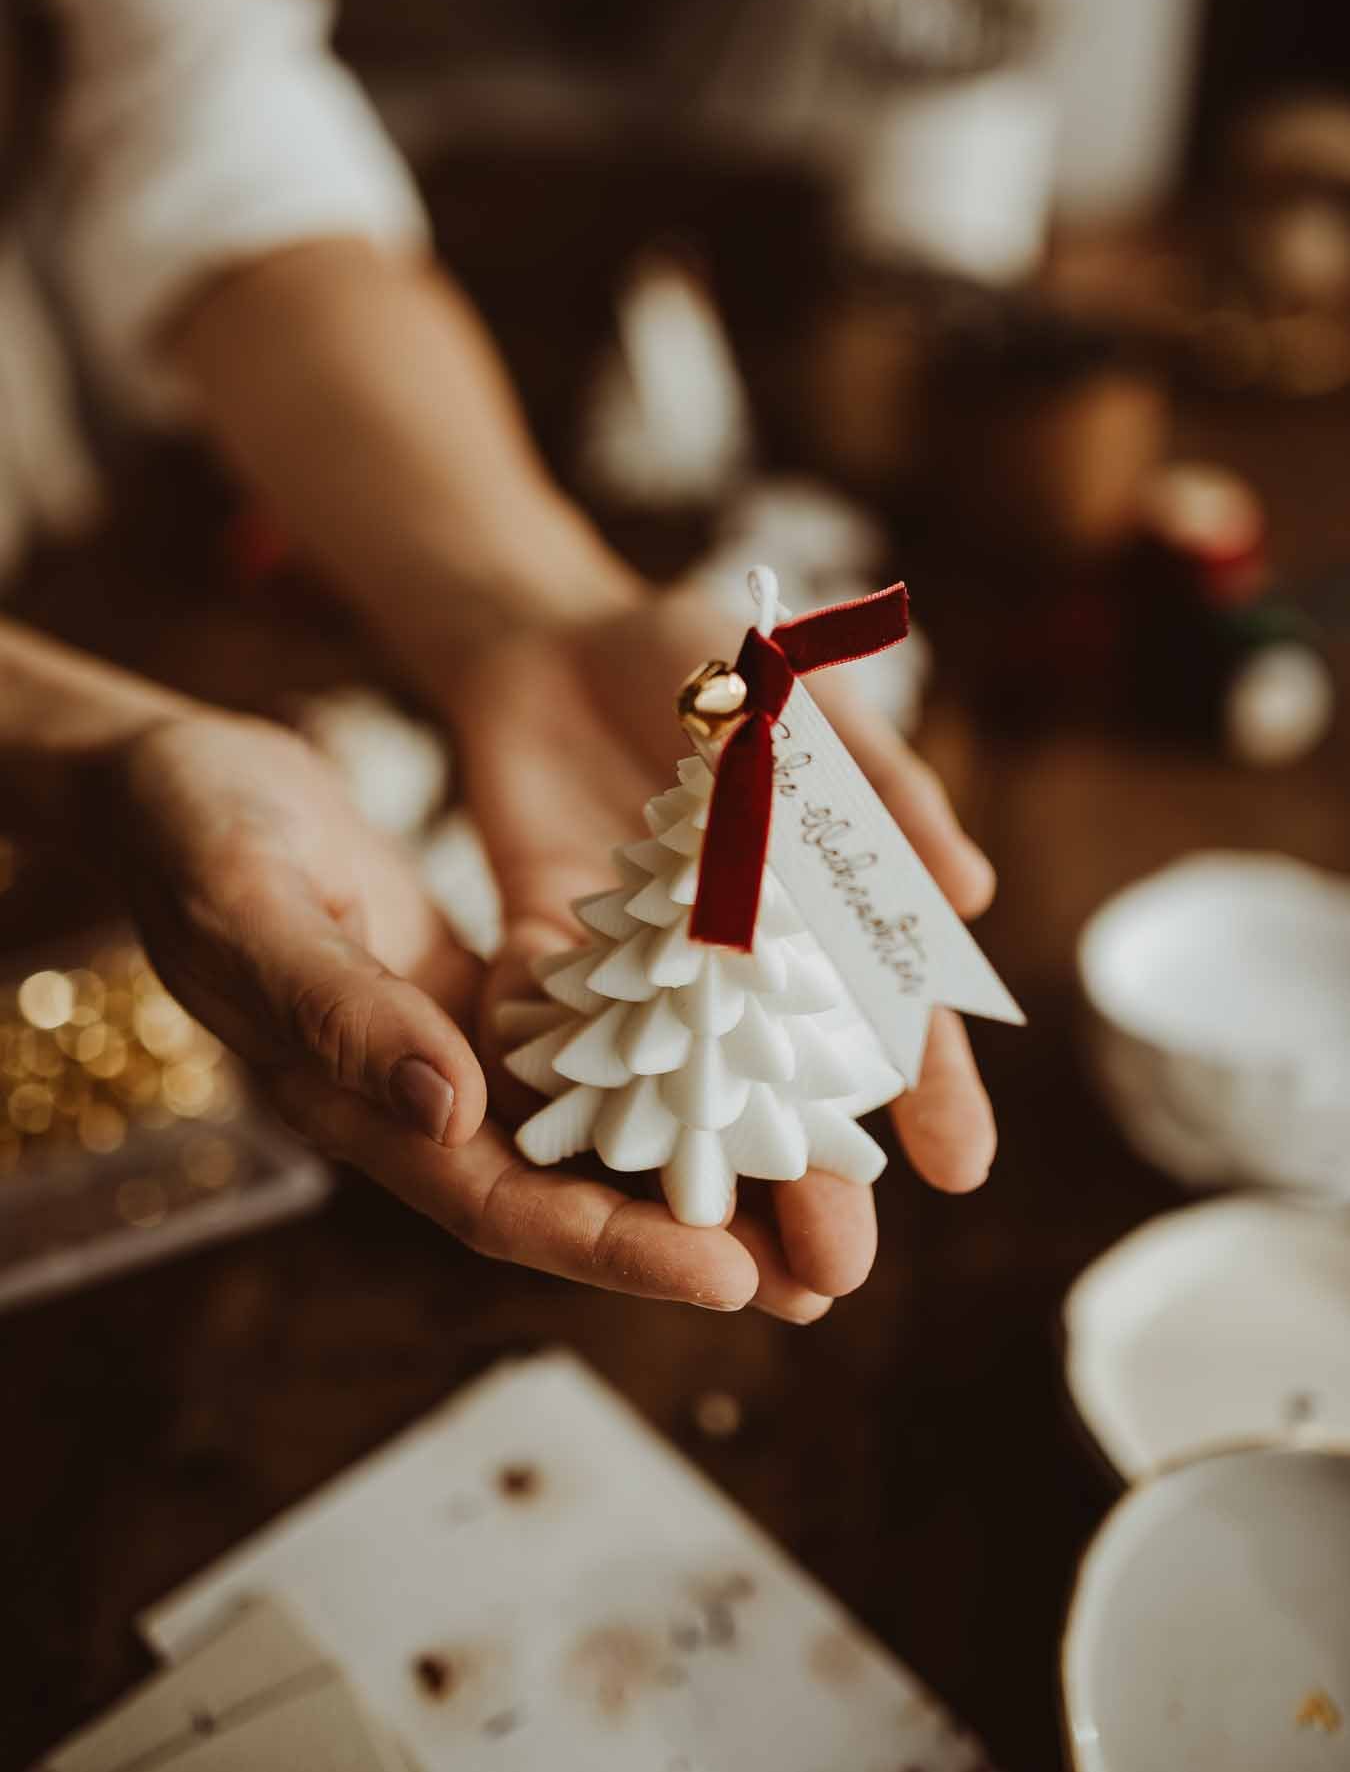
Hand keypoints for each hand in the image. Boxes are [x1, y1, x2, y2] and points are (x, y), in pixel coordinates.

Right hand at [89, 711, 756, 1311]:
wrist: (175, 779)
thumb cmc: (194, 833)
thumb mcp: (256, 905)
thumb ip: (341, 1008)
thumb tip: (448, 1107)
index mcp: (352, 1102)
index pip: (496, 1203)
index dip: (608, 1245)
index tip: (724, 1274)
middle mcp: (413, 1097)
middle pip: (563, 1191)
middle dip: (680, 1238)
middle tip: (814, 1279)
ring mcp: (447, 1048)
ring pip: (585, 1128)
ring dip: (687, 1166)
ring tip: (808, 1195)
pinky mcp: (474, 991)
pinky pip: (580, 1042)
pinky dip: (657, 1062)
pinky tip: (743, 1065)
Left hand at [446, 585, 998, 1323]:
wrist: (550, 636)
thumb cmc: (701, 661)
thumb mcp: (801, 707)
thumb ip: (878, 788)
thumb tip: (970, 890)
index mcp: (821, 914)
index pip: (892, 1015)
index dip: (930, 1089)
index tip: (960, 1169)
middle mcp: (740, 969)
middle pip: (789, 1091)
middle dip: (818, 1181)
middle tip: (837, 1273)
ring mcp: (645, 981)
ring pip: (689, 1102)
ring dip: (713, 1187)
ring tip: (733, 1276)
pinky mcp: (551, 971)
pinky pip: (565, 1049)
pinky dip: (580, 1107)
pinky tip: (594, 1182)